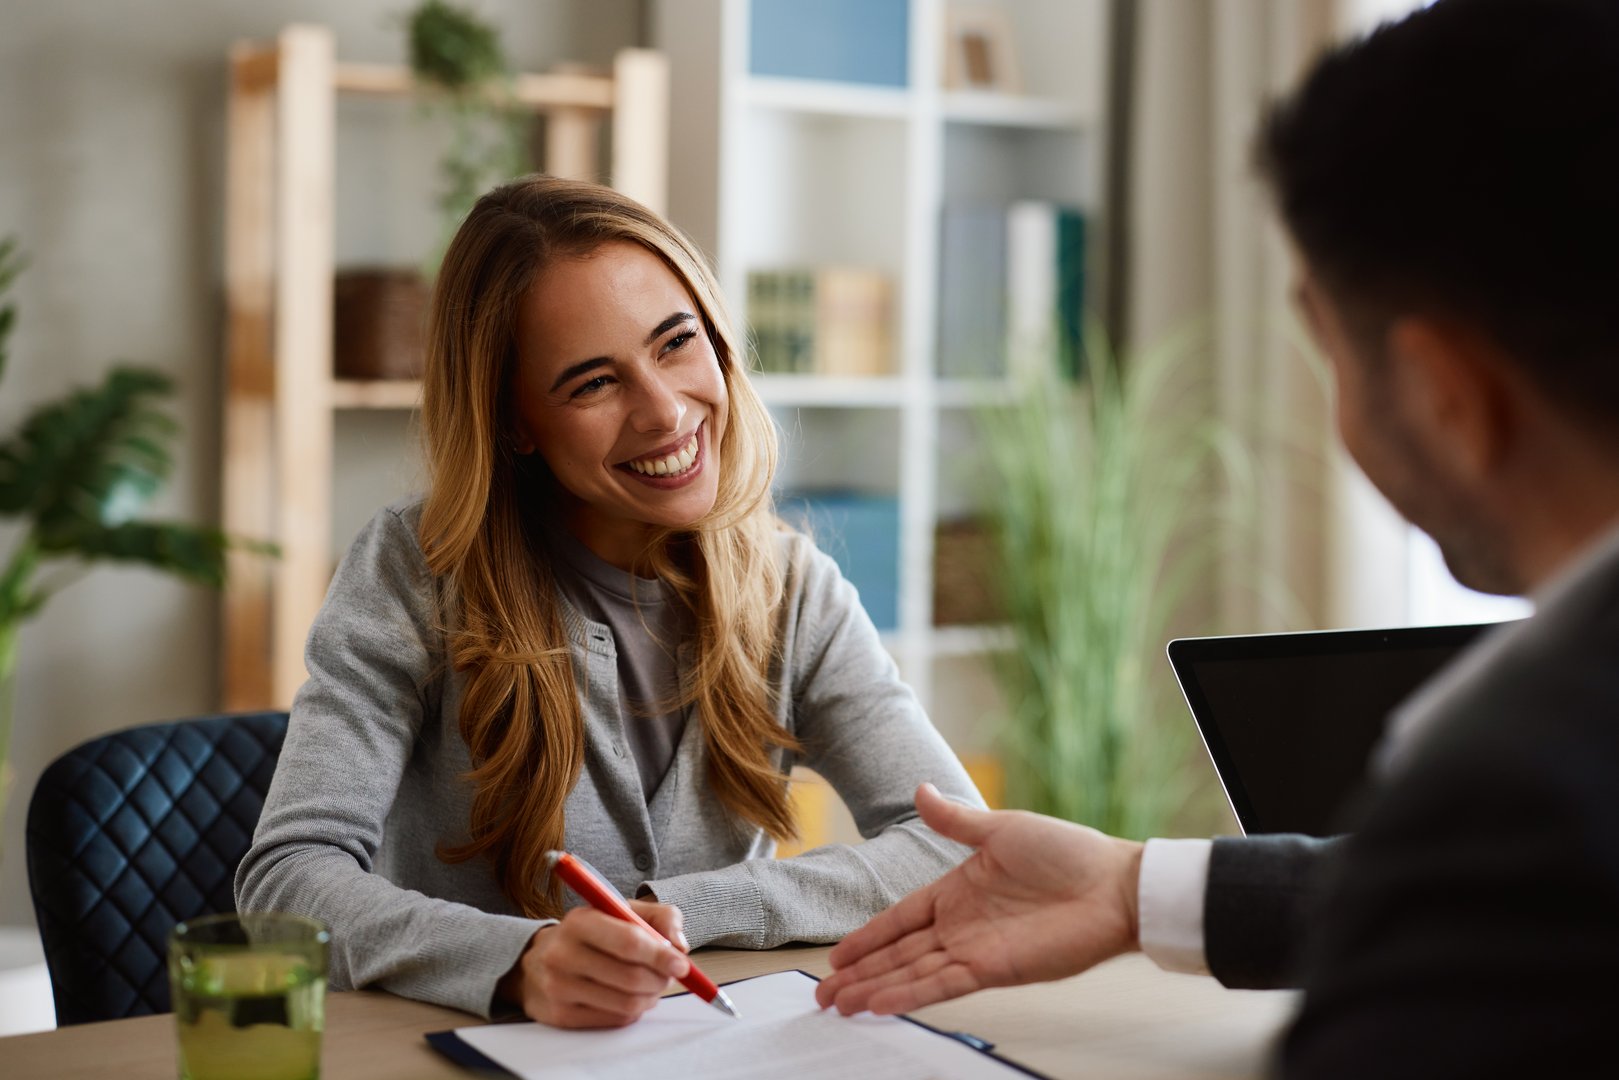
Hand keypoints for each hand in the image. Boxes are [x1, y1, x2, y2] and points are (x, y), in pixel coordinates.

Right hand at [501, 898, 691, 1027]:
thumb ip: (660, 918)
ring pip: (627, 1002)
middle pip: (631, 977)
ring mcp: (559, 987)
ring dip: (651, 997)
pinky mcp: (560, 1016)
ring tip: (652, 986)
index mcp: (580, 921)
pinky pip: (614, 1019)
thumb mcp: (622, 911)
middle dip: (660, 979)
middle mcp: (564, 954)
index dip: (661, 955)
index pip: (629, 942)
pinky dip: (633, 1011)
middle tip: (669, 975)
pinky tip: (631, 997)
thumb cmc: (589, 934)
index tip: (682, 964)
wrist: (537, 961)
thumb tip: (680, 946)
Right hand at [814, 782, 1143, 1015]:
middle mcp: (960, 925)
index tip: (837, 957)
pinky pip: (941, 984)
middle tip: (823, 995)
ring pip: (911, 973)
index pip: (899, 918)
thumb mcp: (1002, 829)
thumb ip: (956, 821)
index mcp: (957, 890)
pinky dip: (909, 994)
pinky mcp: (994, 969)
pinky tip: (880, 1004)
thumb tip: (920, 791)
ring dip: (875, 990)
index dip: (867, 938)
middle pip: (897, 954)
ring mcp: (974, 949)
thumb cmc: (1067, 852)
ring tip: (839, 1007)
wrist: (1114, 886)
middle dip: (859, 975)